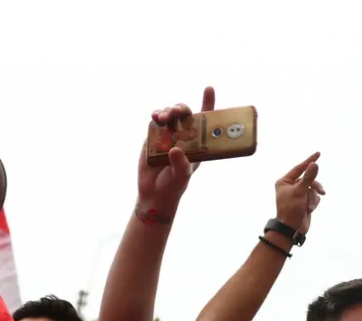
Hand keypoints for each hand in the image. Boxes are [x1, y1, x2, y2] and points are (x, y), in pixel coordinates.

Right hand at [137, 87, 215, 213]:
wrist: (154, 193)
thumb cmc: (174, 185)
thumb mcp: (182, 175)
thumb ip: (181, 163)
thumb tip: (175, 149)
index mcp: (197, 142)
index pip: (205, 119)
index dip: (208, 102)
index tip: (208, 88)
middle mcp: (183, 135)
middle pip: (185, 113)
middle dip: (181, 108)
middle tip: (176, 112)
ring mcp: (167, 135)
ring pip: (169, 115)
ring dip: (167, 111)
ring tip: (164, 118)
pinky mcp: (153, 138)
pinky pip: (155, 121)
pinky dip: (156, 115)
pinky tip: (156, 117)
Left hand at [275, 152, 324, 234]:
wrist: (292, 227)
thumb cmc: (291, 209)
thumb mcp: (300, 191)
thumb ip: (308, 177)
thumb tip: (314, 164)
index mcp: (284, 182)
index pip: (299, 168)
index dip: (309, 161)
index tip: (318, 153)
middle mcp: (290, 186)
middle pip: (309, 179)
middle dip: (314, 187)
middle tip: (321, 191)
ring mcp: (298, 194)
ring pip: (313, 189)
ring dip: (313, 198)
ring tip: (309, 206)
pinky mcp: (304, 201)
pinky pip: (314, 197)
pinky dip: (314, 203)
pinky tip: (309, 210)